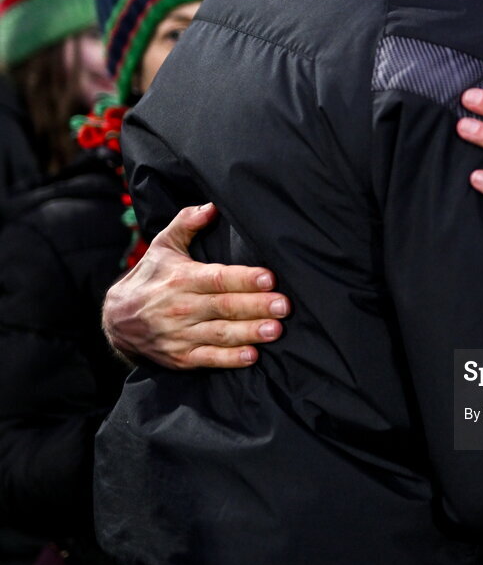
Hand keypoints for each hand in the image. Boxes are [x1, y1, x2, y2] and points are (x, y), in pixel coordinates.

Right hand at [102, 203, 289, 368]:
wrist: (116, 320)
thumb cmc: (151, 276)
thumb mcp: (164, 246)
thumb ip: (187, 223)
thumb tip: (212, 205)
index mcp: (182, 278)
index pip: (217, 278)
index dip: (244, 278)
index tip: (270, 278)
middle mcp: (181, 307)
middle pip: (224, 307)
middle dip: (256, 306)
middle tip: (284, 306)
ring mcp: (180, 334)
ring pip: (220, 334)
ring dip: (249, 333)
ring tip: (276, 330)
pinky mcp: (181, 357)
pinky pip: (207, 359)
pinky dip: (229, 359)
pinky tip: (252, 356)